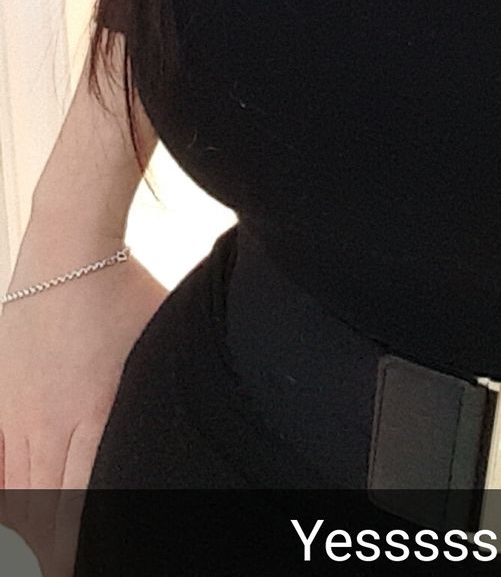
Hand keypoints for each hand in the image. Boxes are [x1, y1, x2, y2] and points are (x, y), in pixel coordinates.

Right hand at [0, 250, 168, 575]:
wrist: (69, 246)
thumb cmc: (125, 290)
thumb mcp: (157, 346)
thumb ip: (160, 396)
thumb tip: (192, 429)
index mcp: (95, 414)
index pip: (82, 504)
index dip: (78, 545)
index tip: (80, 564)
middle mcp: (50, 421)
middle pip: (44, 507)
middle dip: (53, 548)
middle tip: (61, 569)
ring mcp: (18, 410)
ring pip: (16, 488)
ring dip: (26, 528)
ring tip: (36, 558)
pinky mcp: (1, 396)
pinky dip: (6, 488)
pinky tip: (12, 518)